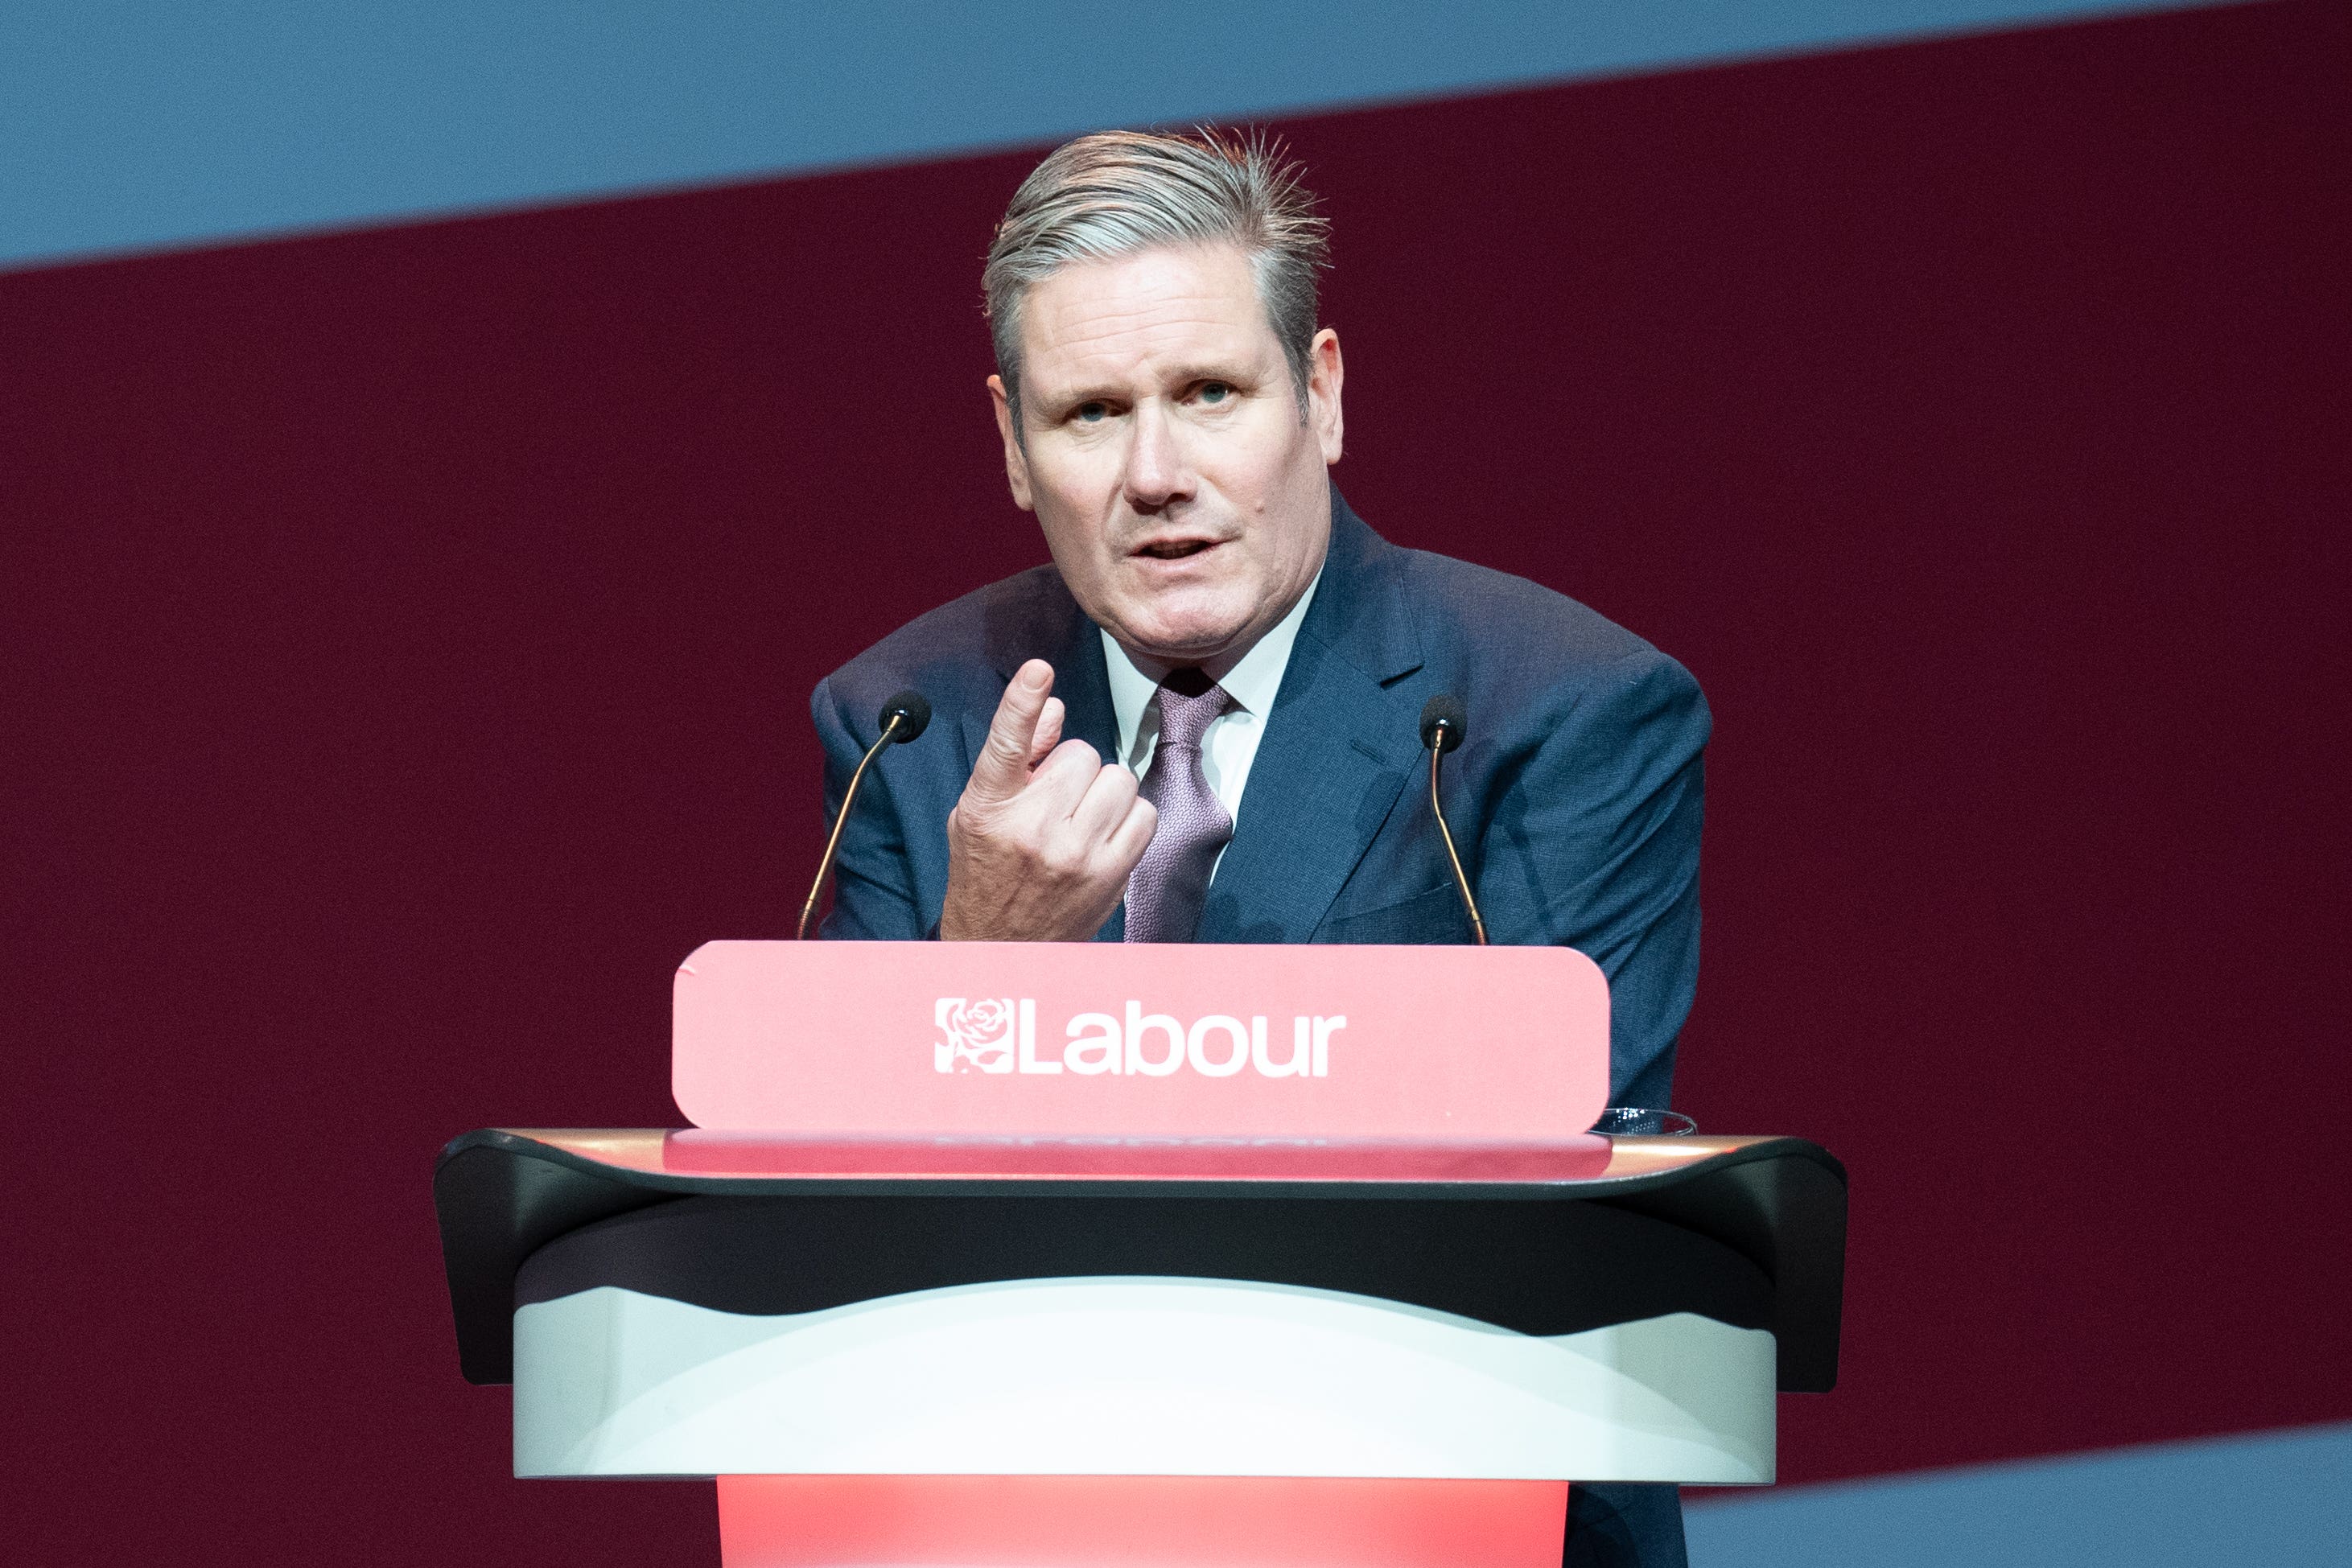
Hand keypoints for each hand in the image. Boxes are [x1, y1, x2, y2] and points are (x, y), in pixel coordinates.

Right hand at [940, 659, 1156, 940]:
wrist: (1000, 949)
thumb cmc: (986, 873)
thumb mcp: (978, 811)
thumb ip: (1019, 757)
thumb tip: (1053, 708)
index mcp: (988, 806)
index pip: (1007, 743)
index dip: (1022, 702)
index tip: (1037, 671)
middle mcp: (1031, 827)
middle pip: (1084, 755)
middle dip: (1074, 770)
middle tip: (1055, 799)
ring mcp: (1075, 853)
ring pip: (1119, 780)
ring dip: (1104, 793)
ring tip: (1079, 819)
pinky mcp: (1110, 874)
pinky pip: (1145, 815)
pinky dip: (1130, 819)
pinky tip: (1104, 837)